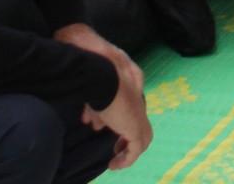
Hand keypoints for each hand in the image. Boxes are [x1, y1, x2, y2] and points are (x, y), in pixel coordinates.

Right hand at [59, 24, 149, 168]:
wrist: (99, 71)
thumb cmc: (92, 69)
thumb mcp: (92, 87)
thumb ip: (94, 104)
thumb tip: (92, 121)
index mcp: (128, 82)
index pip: (124, 104)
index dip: (112, 116)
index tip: (98, 125)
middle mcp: (136, 96)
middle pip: (135, 119)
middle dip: (124, 133)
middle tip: (115, 144)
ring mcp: (138, 111)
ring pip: (142, 135)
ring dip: (128, 148)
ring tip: (116, 159)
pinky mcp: (135, 125)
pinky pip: (137, 148)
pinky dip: (128, 158)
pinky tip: (115, 163)